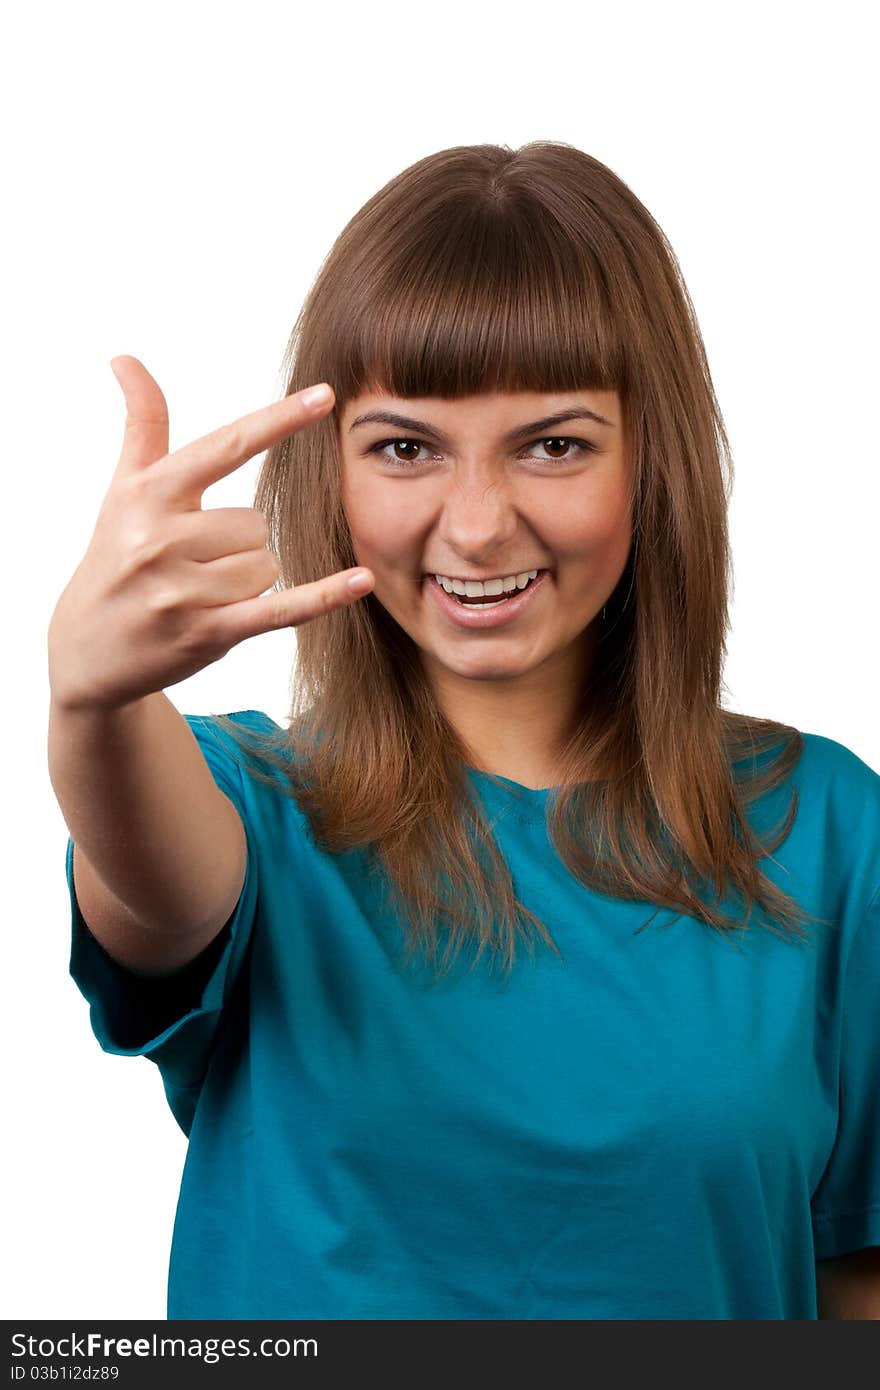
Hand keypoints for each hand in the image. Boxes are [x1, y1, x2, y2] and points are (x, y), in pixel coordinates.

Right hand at [47, 354, 371, 711]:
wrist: (86, 651)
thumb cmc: (115, 561)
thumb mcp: (122, 491)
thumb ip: (141, 425)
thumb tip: (125, 357)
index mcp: (149, 495)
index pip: (226, 446)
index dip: (277, 420)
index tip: (325, 394)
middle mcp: (162, 538)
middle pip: (256, 523)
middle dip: (238, 545)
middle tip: (195, 566)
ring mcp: (183, 590)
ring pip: (267, 565)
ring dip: (249, 582)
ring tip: (202, 594)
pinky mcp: (206, 633)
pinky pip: (280, 608)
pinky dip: (324, 596)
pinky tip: (363, 579)